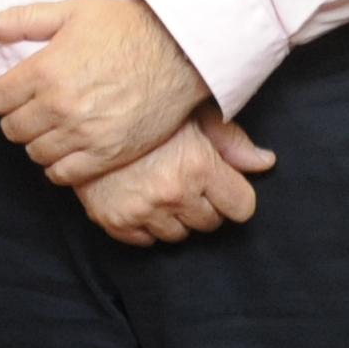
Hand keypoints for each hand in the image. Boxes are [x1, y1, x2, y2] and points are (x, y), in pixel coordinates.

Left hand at [0, 0, 208, 184]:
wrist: (180, 52)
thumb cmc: (125, 27)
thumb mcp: (70, 11)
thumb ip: (21, 19)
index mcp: (46, 70)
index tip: (12, 90)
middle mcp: (61, 106)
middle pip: (12, 129)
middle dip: (16, 117)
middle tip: (32, 107)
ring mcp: (85, 134)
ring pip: (35, 153)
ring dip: (37, 141)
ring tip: (52, 126)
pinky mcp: (108, 155)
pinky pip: (64, 175)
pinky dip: (59, 165)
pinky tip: (67, 148)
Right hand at [73, 105, 277, 246]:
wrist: (81, 110)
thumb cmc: (143, 106)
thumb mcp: (192, 113)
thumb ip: (231, 140)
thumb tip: (267, 162)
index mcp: (199, 165)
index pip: (241, 207)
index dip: (232, 192)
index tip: (218, 181)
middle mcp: (174, 192)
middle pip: (211, 222)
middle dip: (204, 202)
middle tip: (182, 175)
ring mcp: (142, 210)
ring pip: (179, 235)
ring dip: (174, 215)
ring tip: (158, 183)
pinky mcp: (114, 221)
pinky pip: (145, 241)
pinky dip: (145, 224)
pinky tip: (138, 196)